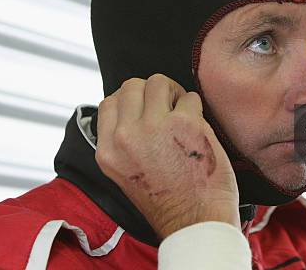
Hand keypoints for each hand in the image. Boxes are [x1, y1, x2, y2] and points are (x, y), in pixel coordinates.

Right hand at [95, 74, 238, 238]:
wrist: (195, 222)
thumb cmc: (167, 202)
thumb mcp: (125, 174)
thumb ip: (122, 142)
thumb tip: (132, 110)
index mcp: (108, 151)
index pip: (109, 102)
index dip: (130, 100)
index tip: (145, 109)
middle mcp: (126, 136)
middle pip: (133, 86)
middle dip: (152, 92)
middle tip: (167, 108)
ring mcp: (155, 126)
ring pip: (159, 82)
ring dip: (173, 94)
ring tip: (182, 114)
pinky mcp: (185, 123)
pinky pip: (189, 96)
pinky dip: (195, 108)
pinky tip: (197, 129)